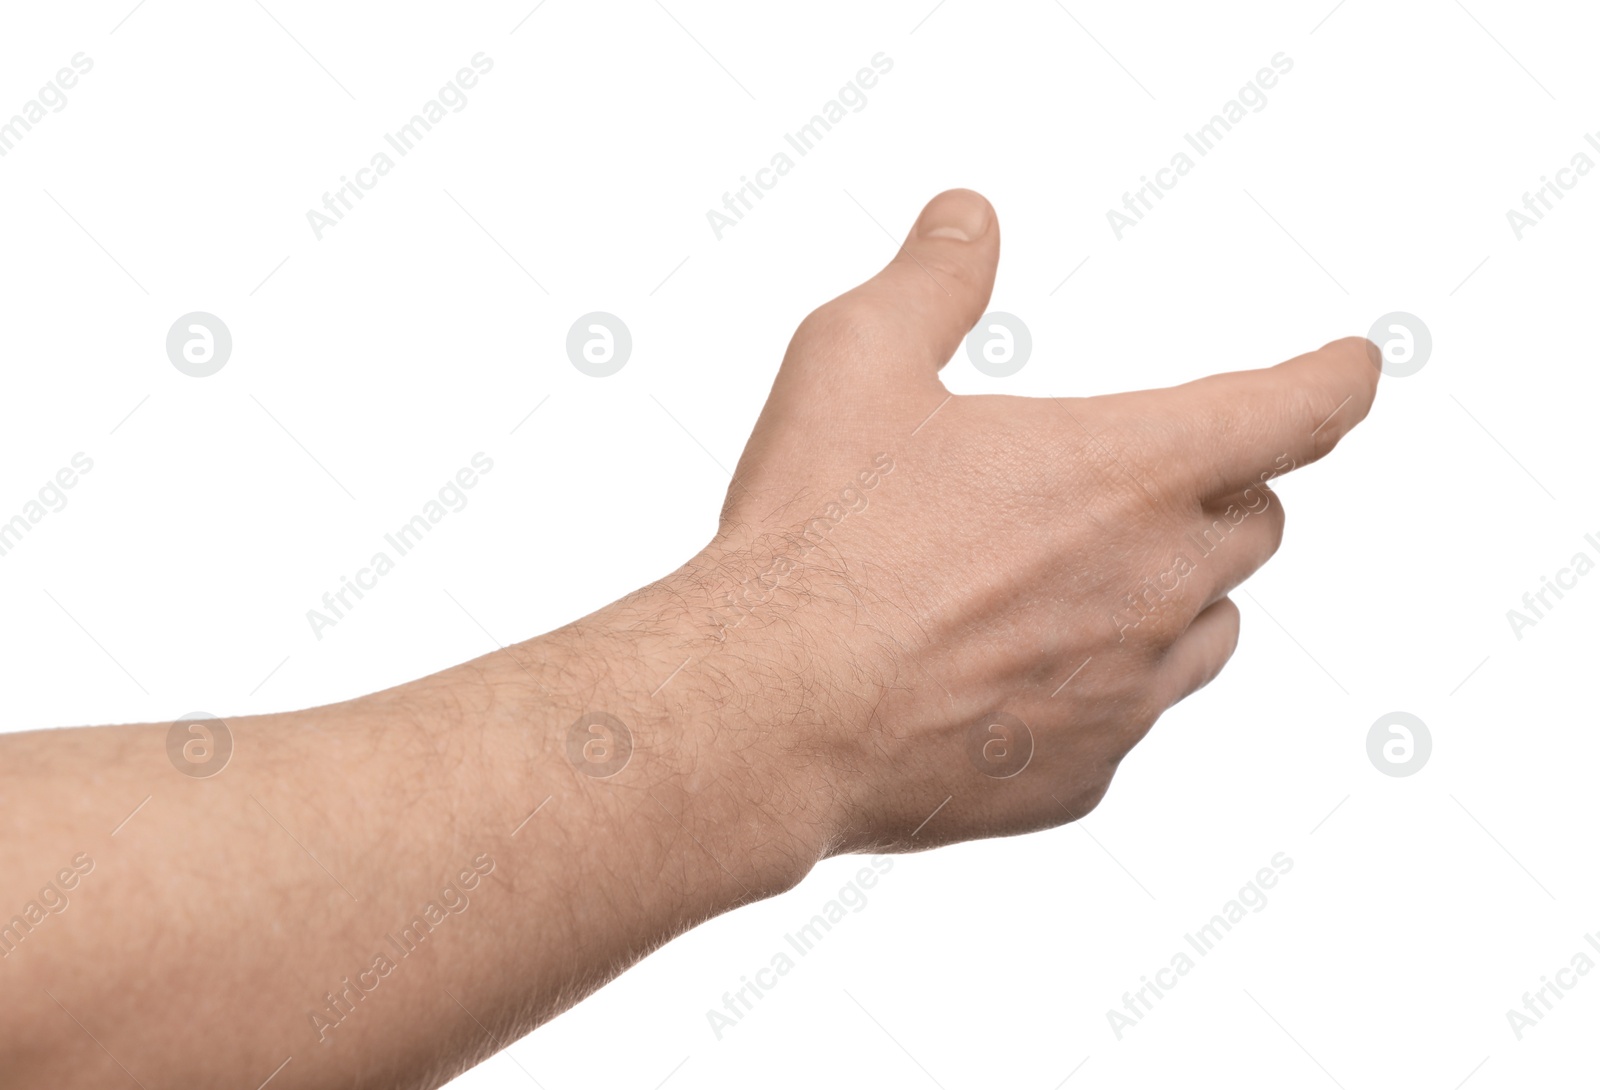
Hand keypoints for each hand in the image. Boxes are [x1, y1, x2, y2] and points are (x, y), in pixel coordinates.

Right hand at [683, 188, 1380, 855]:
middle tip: (1143, 480)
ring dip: (1177, 593)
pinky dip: (1102, 687)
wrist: (769, 711)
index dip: (1333, 379)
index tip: (1351, 368)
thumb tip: (969, 219)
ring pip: (1209, 632)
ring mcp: (1129, 695)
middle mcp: (1158, 585)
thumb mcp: (856, 358)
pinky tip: (1014, 674)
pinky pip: (1130, 720)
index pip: (1294, 411)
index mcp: (1128, 470)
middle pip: (1255, 523)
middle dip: (1221, 490)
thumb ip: (934, 279)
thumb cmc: (816, 535)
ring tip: (1087, 580)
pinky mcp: (1083, 778)